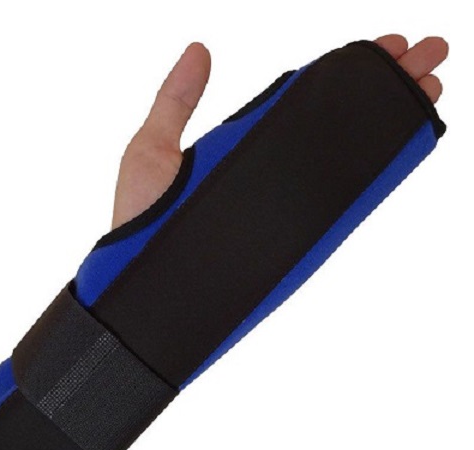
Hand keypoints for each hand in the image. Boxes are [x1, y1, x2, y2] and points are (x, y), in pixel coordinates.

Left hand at [112, 34, 448, 228]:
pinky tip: (401, 144)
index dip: (347, 72)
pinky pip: (337, 203)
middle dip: (385, 87)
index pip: (304, 101)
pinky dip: (372, 174)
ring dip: (391, 120)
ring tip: (431, 88)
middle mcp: (270, 173)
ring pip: (345, 157)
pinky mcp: (291, 239)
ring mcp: (283, 206)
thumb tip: (200, 48)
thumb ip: (175, 100)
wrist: (145, 283)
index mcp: (242, 145)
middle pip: (336, 124)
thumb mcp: (153, 149)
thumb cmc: (139, 219)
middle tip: (429, 55)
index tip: (385, 45)